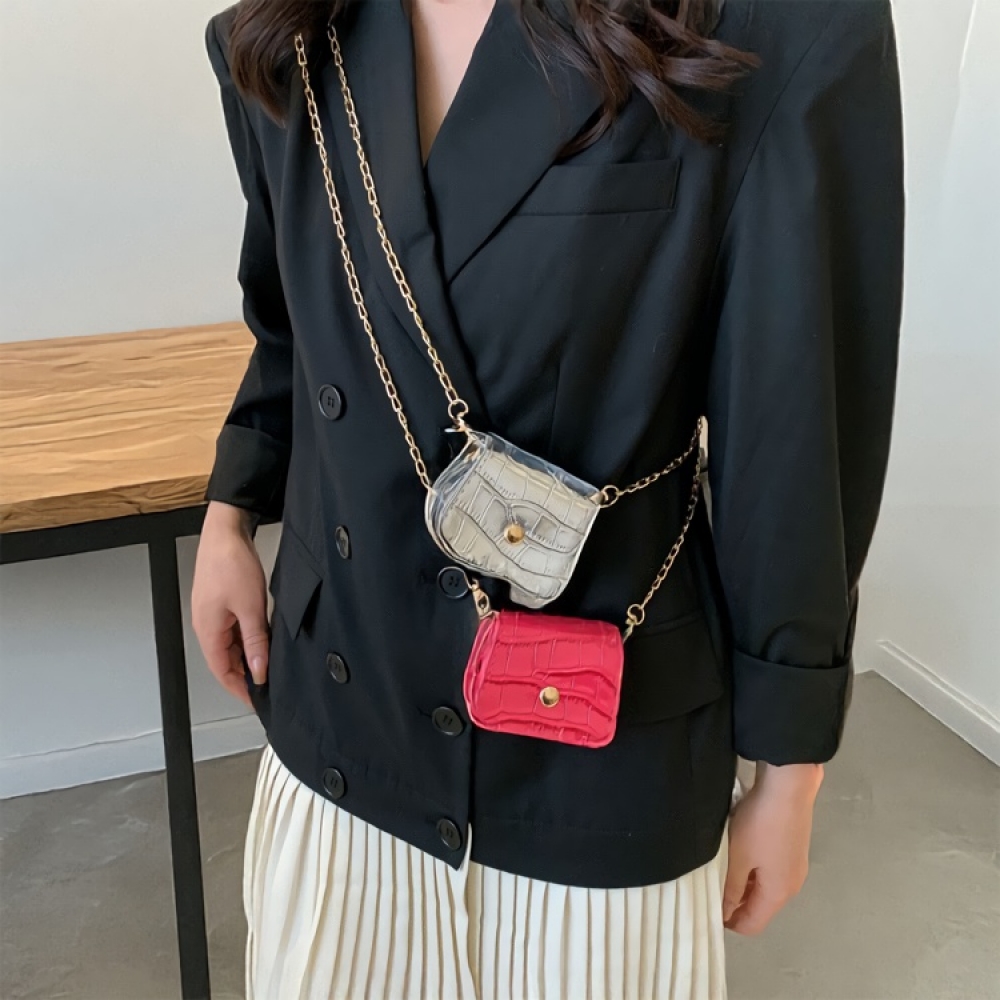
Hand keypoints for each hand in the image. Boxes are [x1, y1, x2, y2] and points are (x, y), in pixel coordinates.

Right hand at [192, 501, 270, 707]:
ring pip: (230, 646)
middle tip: (269, 684)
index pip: (223, 672)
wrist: (226, 532)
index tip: (257, 700)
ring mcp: (212, 615)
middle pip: (225, 661)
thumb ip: (255, 641)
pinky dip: (247, 639)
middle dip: (246, 674)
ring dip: (247, 656)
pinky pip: (233, 630)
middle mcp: (206, 626)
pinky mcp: (220, 603)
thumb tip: (259, 669)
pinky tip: (263, 639)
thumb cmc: (231, 563)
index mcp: (208, 631)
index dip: (240, 689)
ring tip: (269, 664)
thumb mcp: (250, 608)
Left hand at [722, 762, 823, 934]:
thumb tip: (725, 913)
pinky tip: (738, 849)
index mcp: (778, 893)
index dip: (729, 922)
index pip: (752, 924)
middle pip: (760, 906)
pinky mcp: (793, 848)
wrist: (788, 785)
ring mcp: (794, 865)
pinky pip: (770, 869)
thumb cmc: (761, 824)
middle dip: (734, 901)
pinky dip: (753, 867)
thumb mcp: (738, 857)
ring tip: (719, 864)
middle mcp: (791, 885)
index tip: (707, 906)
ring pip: (764, 886)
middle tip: (709, 883)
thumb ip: (730, 887)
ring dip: (743, 882)